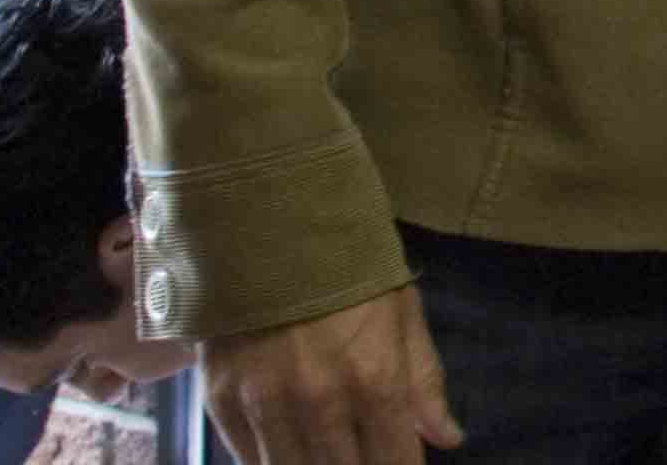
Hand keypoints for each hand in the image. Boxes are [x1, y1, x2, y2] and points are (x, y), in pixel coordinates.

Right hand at [202, 285, 461, 464]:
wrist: (264, 226)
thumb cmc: (347, 265)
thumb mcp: (401, 312)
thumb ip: (423, 382)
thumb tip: (447, 440)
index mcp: (374, 379)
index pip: (394, 461)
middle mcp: (318, 403)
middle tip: (366, 455)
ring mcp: (264, 407)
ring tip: (330, 456)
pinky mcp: (220, 403)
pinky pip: (248, 459)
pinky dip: (270, 461)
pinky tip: (289, 454)